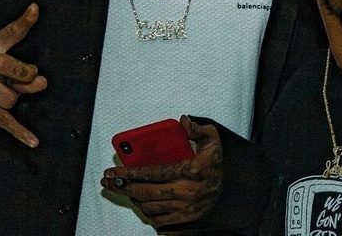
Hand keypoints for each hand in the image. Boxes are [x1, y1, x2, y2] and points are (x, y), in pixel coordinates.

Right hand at [0, 3, 46, 146]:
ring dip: (14, 97)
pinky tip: (34, 142)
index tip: (34, 10)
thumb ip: (21, 65)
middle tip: (28, 76)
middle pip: (9, 67)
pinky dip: (18, 132)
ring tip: (7, 92)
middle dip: (23, 75)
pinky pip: (1, 120)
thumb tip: (43, 80)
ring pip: (8, 97)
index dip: (23, 22)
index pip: (8, 32)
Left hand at [101, 116, 223, 226]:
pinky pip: (159, 220)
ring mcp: (185, 207)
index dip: (131, 172)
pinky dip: (146, 213)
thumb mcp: (212, 139)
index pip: (153, 172)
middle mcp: (186, 191)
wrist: (233, 187)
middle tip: (108, 181)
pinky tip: (140, 203)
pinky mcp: (185, 218)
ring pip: (150, 207)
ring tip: (124, 189)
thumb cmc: (215, 162)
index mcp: (191, 171)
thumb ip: (197, 129)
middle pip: (146, 192)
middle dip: (123, 187)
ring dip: (133, 198)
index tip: (115, 171)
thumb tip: (184, 121)